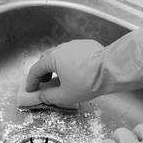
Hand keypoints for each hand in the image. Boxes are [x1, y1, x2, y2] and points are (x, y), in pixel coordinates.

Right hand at [26, 23, 142, 107]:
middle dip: (43, 72)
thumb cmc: (88, 83)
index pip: (35, 70)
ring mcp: (75, 45)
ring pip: (61, 56)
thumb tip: (41, 97)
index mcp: (53, 58)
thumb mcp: (66, 95)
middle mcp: (62, 48)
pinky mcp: (87, 46)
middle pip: (47, 60)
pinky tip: (77, 73)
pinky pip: (73, 54)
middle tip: (44, 84)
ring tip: (61, 78)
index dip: (31, 81)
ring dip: (57, 67)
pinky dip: (70, 63)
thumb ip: (49, 97)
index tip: (31, 90)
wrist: (112, 70)